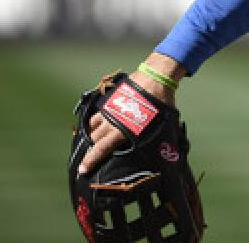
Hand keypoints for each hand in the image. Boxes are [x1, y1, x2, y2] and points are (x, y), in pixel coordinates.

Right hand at [77, 55, 183, 174]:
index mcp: (122, 130)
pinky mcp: (110, 99)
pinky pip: (98, 113)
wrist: (155, 77)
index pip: (101, 149)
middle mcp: (112, 121)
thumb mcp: (160, 126)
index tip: (82, 171)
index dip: (90, 161)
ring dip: (89, 136)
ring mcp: (109, 109)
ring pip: (92, 126)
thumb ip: (154, 140)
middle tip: (83, 161)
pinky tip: (96, 125)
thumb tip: (166, 154)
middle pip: (93, 139)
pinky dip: (94, 121)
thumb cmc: (161, 103)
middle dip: (87, 151)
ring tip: (88, 143)